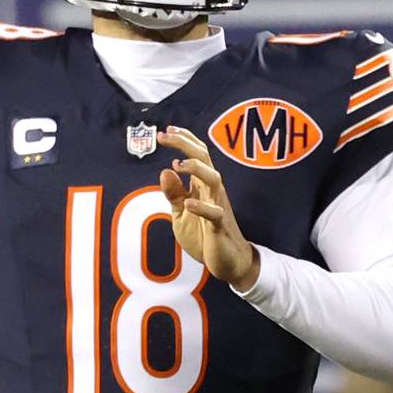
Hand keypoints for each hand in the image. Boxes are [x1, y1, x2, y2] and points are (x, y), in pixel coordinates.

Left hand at [156, 126, 259, 291]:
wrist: (228, 262)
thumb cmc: (204, 236)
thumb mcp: (181, 214)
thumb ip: (173, 194)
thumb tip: (165, 170)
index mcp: (202, 187)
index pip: (196, 156)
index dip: (183, 141)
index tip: (166, 131)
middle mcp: (212, 192)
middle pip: (204, 160)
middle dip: (185, 145)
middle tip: (165, 135)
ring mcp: (218, 207)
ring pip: (214, 180)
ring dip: (197, 169)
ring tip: (178, 163)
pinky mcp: (220, 227)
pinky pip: (214, 214)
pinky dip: (201, 208)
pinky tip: (188, 203)